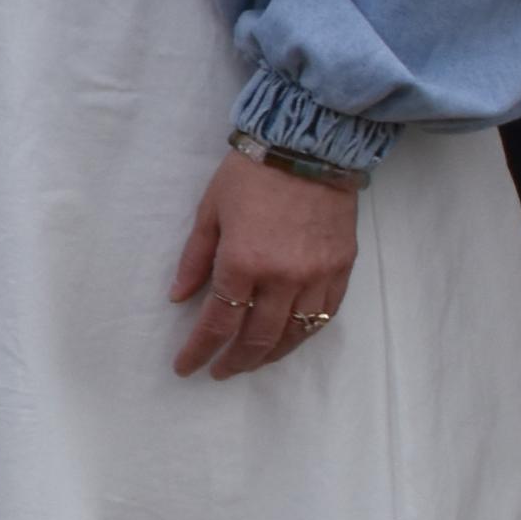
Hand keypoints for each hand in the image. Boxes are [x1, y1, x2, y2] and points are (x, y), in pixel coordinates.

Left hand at [169, 151, 356, 379]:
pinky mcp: (342, 269)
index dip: (199, 350)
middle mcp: (282, 277)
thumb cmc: (250, 176)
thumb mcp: (209, 213)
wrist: (309, 148)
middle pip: (257, 337)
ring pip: (294, 334)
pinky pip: (324, 315)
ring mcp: (316, 276)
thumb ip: (194, 260)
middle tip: (219, 371)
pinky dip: (304, 333)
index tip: (186, 367)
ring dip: (270, 355)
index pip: (217, 323)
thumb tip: (178, 298)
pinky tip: (289, 340)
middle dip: (234, 361)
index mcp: (242, 263)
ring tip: (250, 363)